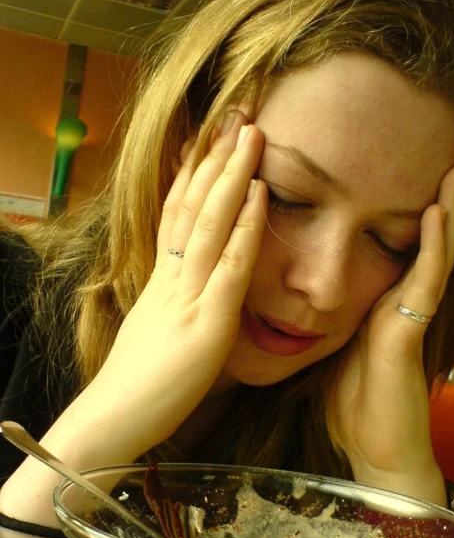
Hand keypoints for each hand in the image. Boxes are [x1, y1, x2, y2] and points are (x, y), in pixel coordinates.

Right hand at [49, 111, 266, 461]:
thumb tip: (188, 290)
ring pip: (209, 223)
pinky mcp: (204, 324)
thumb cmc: (138, 388)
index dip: (193, 175)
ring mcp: (187, 297)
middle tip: (236, 114)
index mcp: (161, 282)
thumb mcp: (157, 334)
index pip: (177, 216)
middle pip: (192, 206)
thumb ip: (174, 306)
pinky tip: (258, 194)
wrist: (110, 423)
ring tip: (250, 132)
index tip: (209, 141)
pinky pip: (228, 267)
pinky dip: (244, 228)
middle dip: (215, 158)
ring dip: (231, 175)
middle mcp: (171, 278)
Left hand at [329, 162, 453, 499]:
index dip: (423, 218)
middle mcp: (405, 307)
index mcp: (387, 308)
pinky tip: (438, 216)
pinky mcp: (409, 335)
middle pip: (431, 245)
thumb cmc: (356, 408)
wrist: (376, 454)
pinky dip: (433, 249)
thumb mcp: (340, 353)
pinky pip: (424, 284)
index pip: (408, 252)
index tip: (427, 180)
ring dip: (451, 212)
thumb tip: (314, 302)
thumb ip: (337, 324)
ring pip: (437, 256)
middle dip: (447, 204)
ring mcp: (411, 319)